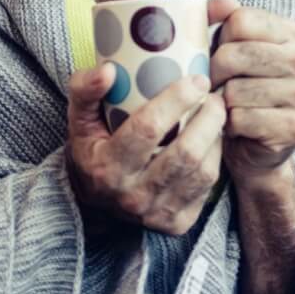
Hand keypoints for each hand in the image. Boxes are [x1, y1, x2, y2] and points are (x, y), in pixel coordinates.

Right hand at [64, 63, 226, 235]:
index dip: (176, 101)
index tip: (196, 79)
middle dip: (208, 118)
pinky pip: (207, 187)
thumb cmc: (91, 152)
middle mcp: (132, 196)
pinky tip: (212, 140)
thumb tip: (108, 69)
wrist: (94, 207)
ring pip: (202, 171)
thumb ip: (84, 90)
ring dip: (215, 137)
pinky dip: (214, 158)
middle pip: (185, 153)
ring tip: (215, 113)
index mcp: (106, 168)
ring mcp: (157, 213)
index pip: (147, 129)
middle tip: (214, 96)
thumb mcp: (79, 121)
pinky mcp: (176, 224)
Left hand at [207, 0, 294, 186]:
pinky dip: (229, 125)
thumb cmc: (237, 89)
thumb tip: (222, 3)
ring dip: (220, 103)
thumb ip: (220, 20)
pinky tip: (237, 127)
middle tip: (214, 86)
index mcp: (291, 34)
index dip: (218, 40)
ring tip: (227, 107)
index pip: (240, 20)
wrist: (252, 145)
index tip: (218, 56)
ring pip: (235, 91)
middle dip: (213, 74)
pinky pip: (241, 119)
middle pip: (234, 55)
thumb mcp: (226, 49)